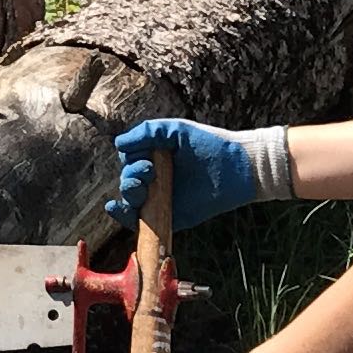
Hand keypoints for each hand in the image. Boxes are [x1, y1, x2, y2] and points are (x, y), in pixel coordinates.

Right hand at [108, 119, 291, 227]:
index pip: (130, 161)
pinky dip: (124, 217)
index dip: (131, 161)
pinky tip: (115, 207)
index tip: (146, 159)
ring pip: (131, 201)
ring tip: (141, 188)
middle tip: (148, 172)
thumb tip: (119, 144)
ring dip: (128, 193)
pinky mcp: (170, 217)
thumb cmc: (209, 144)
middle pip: (128, 181)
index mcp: (157, 158)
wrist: (237, 168)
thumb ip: (147, 132)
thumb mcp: (176, 130)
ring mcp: (162, 199)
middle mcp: (157, 179)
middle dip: (131, 177)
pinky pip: (141, 222)